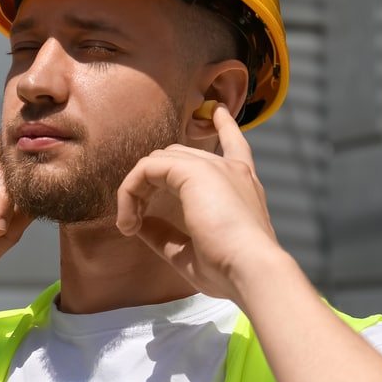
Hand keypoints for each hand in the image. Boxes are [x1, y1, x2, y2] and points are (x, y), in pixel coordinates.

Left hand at [115, 104, 278, 302]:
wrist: (252, 270)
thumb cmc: (231, 270)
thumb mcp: (193, 254)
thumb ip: (167, 236)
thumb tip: (142, 226)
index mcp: (242, 187)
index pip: (235, 146)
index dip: (226, 127)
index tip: (218, 112)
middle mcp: (231, 170)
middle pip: (179, 156)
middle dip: (152, 181)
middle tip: (136, 220)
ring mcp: (213, 167)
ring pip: (160, 160)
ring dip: (137, 189)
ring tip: (129, 223)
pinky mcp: (192, 171)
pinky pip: (147, 169)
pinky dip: (130, 192)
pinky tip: (129, 220)